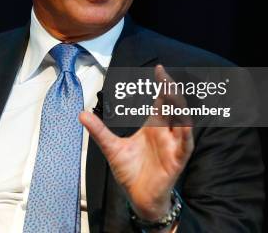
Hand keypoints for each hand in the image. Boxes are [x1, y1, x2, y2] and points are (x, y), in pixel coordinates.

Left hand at [79, 65, 193, 222]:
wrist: (138, 198)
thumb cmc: (130, 172)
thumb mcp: (111, 148)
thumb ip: (99, 130)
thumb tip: (81, 114)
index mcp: (153, 126)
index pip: (161, 101)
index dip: (162, 85)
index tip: (159, 69)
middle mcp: (166, 132)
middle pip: (173, 107)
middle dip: (171, 90)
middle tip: (164, 76)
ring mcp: (173, 145)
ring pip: (183, 121)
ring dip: (179, 107)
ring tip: (172, 93)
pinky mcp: (177, 160)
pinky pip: (186, 144)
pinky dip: (186, 133)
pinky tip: (184, 124)